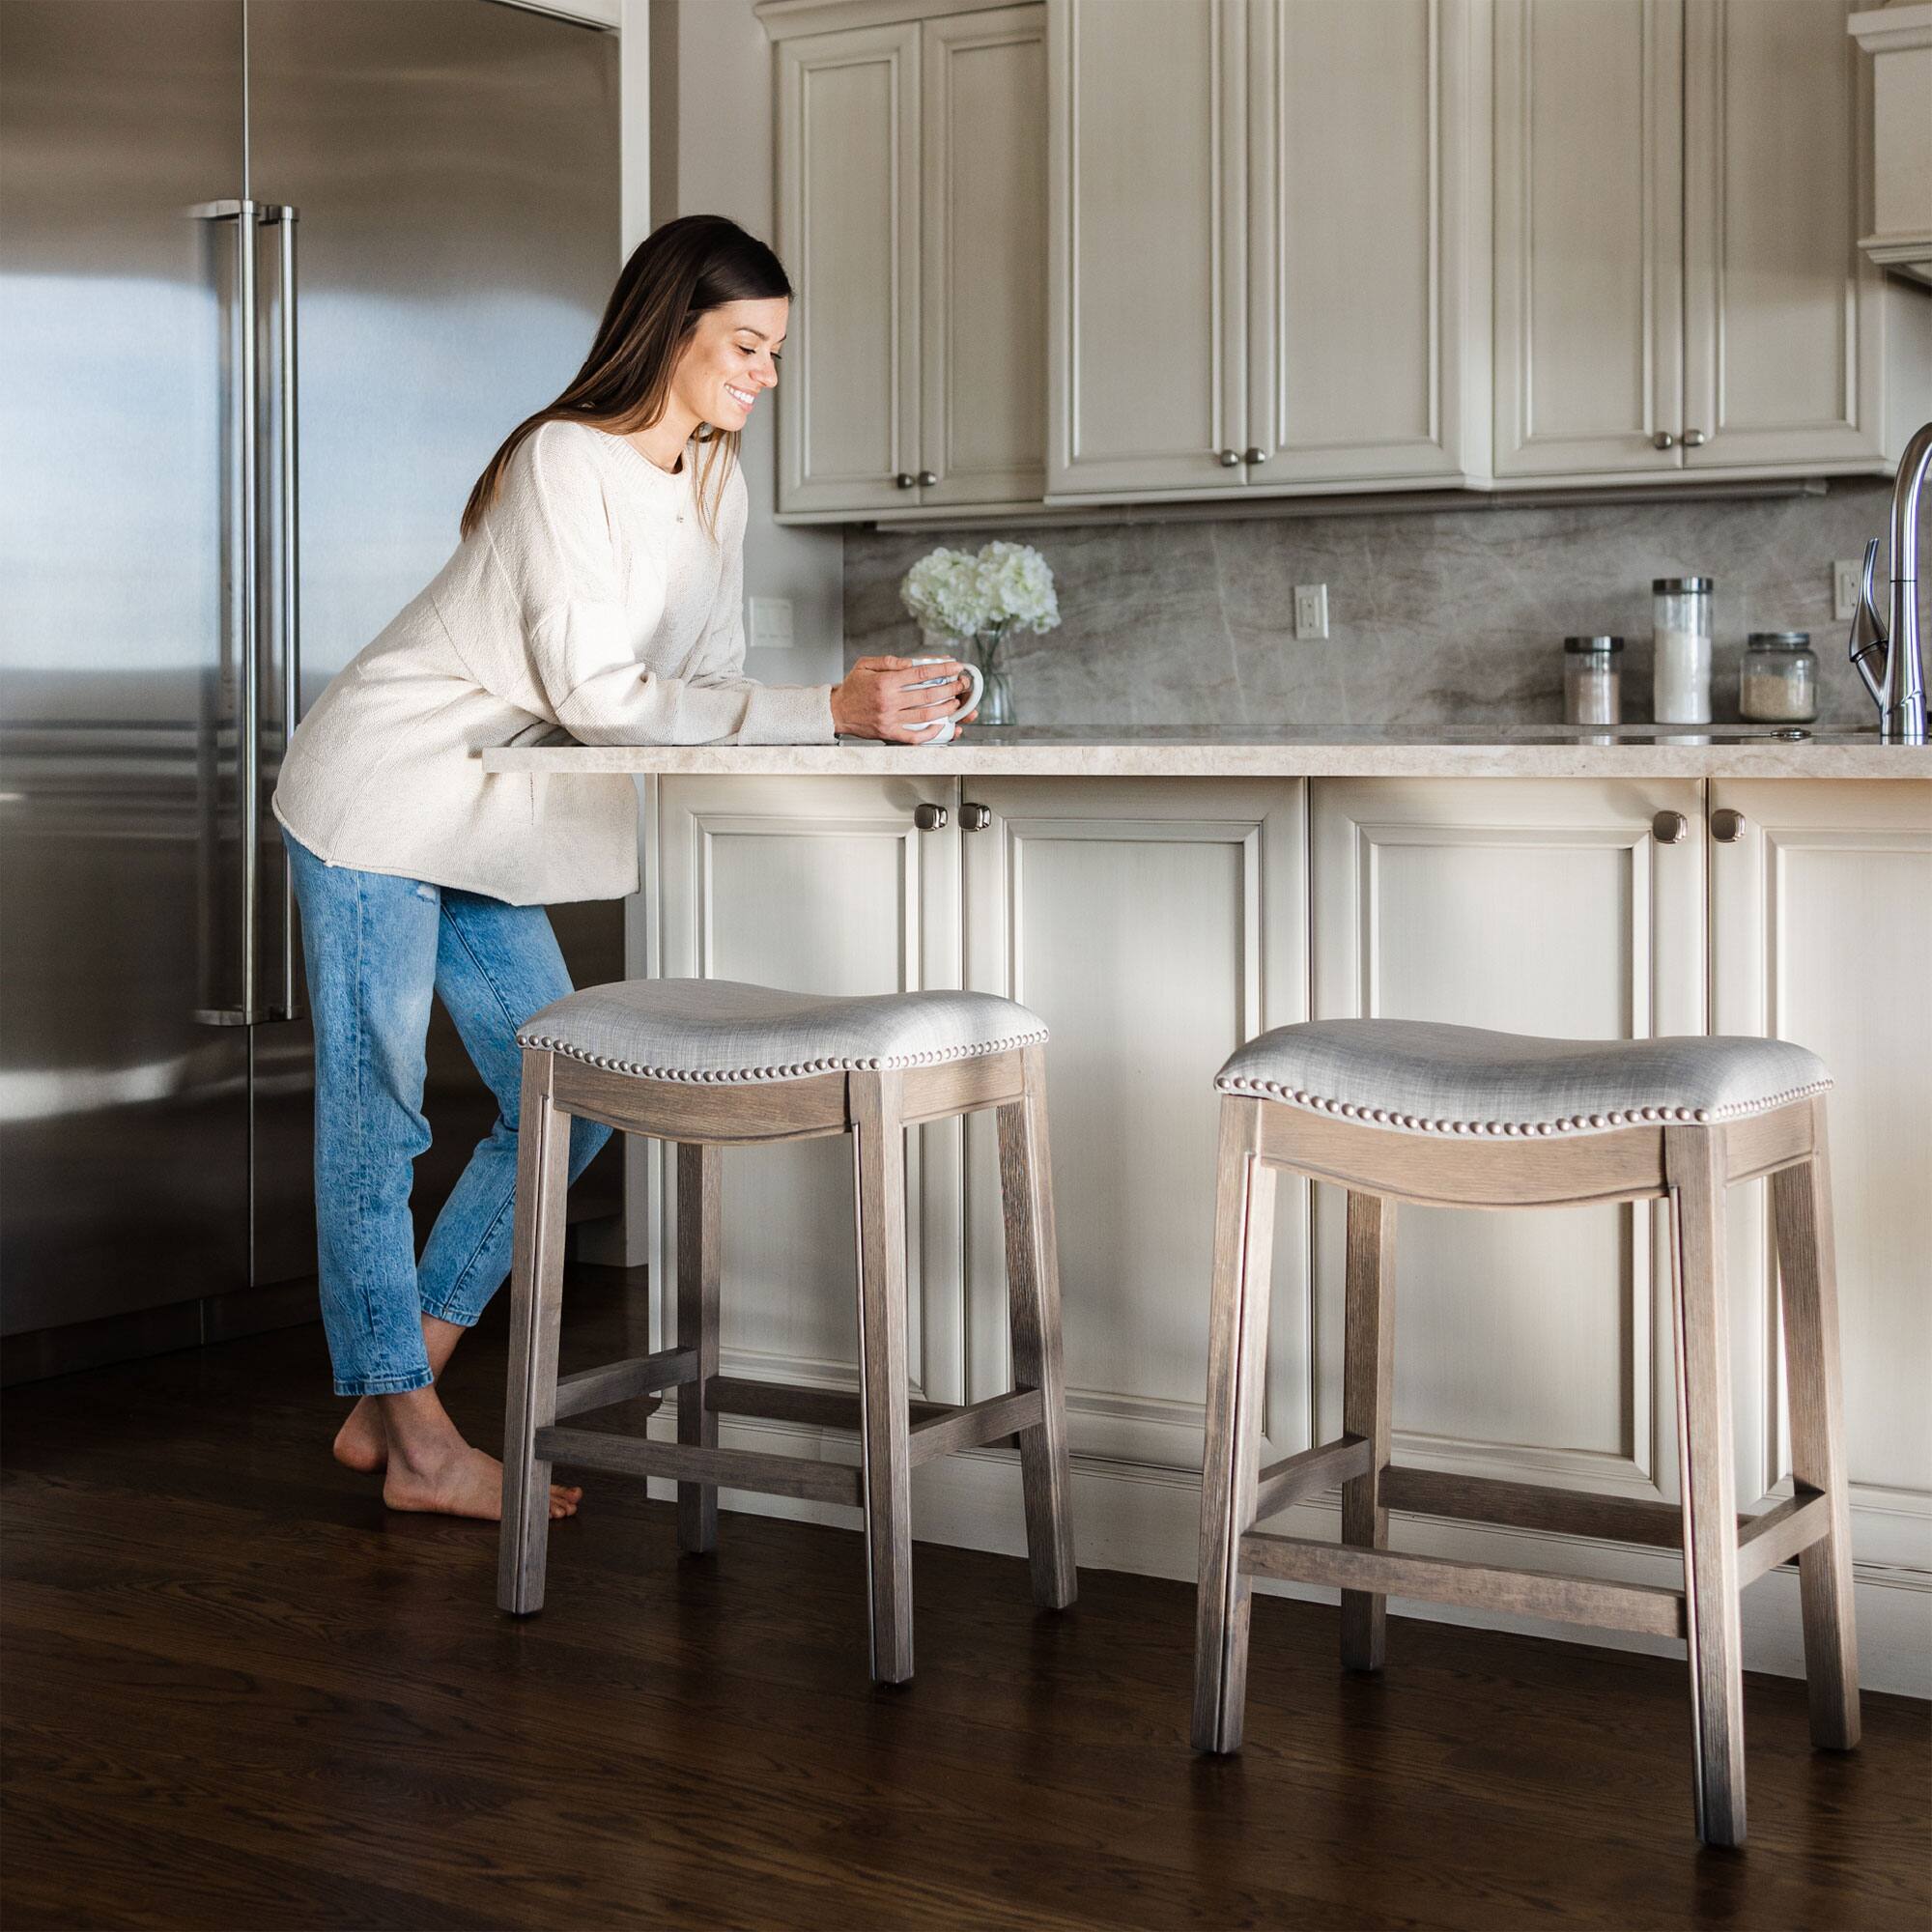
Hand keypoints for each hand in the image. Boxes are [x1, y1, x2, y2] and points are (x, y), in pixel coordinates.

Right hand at [830, 656, 972, 742]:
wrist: (836, 711)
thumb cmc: (852, 688)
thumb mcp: (865, 665)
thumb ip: (889, 661)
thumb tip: (912, 662)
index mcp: (885, 682)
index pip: (921, 673)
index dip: (942, 669)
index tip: (955, 667)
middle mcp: (889, 701)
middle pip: (928, 694)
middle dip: (950, 688)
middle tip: (961, 685)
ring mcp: (890, 719)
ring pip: (925, 715)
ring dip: (945, 709)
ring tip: (956, 703)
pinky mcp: (889, 733)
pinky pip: (914, 736)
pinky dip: (930, 732)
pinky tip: (940, 726)